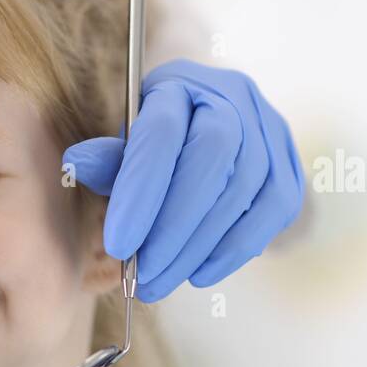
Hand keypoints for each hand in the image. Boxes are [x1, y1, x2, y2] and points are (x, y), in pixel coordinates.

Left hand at [64, 60, 304, 301]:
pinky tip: (199, 274)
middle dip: (173, 227)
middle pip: (211, 159)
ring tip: (160, 282)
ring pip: (241, 190)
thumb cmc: (154, 144)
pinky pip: (271, 213)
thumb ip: (107, 160)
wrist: (207, 129)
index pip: (162, 132)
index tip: (118, 245)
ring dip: (198, 246)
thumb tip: (77, 163)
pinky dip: (233, 250)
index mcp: (179, 85)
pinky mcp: (289, 166)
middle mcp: (232, 98)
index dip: (141, 191)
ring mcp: (269, 130)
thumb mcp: (124, 146)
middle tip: (143, 275)